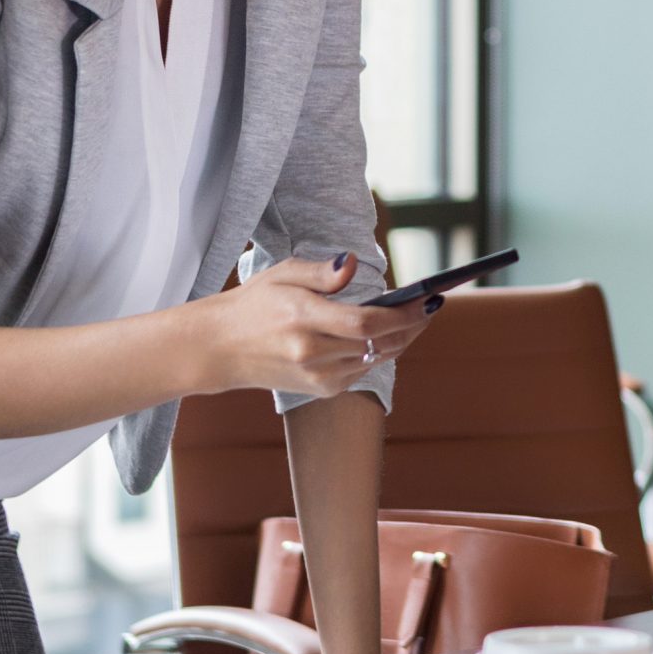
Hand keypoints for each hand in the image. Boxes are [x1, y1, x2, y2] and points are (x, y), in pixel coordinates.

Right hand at [191, 254, 441, 397]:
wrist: (220, 349)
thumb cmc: (254, 303)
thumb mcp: (283, 273)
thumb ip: (323, 272)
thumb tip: (354, 263)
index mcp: (302, 320)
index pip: (367, 323)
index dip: (404, 314)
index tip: (429, 298)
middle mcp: (312, 354)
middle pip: (380, 344)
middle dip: (413, 325)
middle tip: (432, 305)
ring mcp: (317, 377)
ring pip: (377, 359)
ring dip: (401, 339)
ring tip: (418, 316)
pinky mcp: (321, 390)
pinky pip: (363, 370)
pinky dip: (379, 353)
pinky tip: (387, 335)